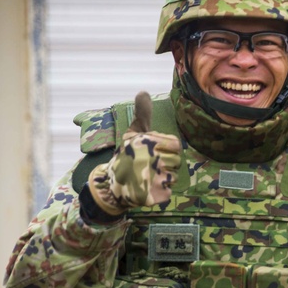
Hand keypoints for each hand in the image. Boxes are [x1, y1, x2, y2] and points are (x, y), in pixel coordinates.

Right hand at [87, 92, 181, 215]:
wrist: (111, 183)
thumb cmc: (127, 155)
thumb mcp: (134, 133)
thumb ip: (143, 114)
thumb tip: (143, 91)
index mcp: (150, 142)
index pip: (175, 146)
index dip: (166, 150)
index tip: (152, 152)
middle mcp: (153, 159)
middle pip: (176, 162)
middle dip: (165, 165)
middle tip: (148, 166)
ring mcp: (155, 178)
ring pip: (174, 177)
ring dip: (163, 179)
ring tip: (147, 177)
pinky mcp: (155, 195)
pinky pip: (168, 193)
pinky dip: (161, 193)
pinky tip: (148, 189)